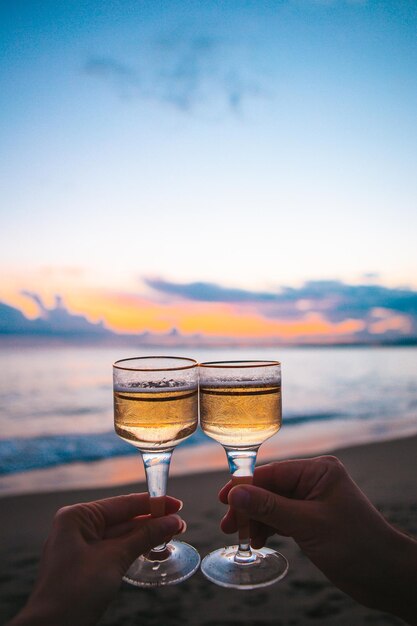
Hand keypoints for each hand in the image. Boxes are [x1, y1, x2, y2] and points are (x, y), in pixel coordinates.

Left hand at [10, 493, 184, 625]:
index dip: (152, 503)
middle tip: (179, 523)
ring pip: (120, 535)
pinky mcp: (86, 565)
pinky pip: (114, 549)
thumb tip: (173, 521)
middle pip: (122, 518)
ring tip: (172, 534)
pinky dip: (134, 548)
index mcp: (77, 516)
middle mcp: (78, 526)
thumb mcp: (114, 558)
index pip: (122, 503)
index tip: (176, 503)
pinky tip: (152, 547)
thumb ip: (144, 537)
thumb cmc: (75, 590)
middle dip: (151, 521)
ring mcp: (81, 546)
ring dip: (145, 536)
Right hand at [220, 456, 416, 623]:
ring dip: (256, 520)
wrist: (386, 576)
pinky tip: (258, 540)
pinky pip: (282, 518)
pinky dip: (269, 528)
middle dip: (249, 507)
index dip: (246, 485)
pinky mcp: (312, 520)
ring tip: (239, 537)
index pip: (273, 473)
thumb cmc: (355, 545)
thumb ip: (270, 508)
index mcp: (318, 471)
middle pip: (270, 489)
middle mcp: (314, 481)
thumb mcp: (308, 524)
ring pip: (273, 505)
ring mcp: (313, 501)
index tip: (223, 500)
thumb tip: (235, 494)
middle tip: (228, 526)